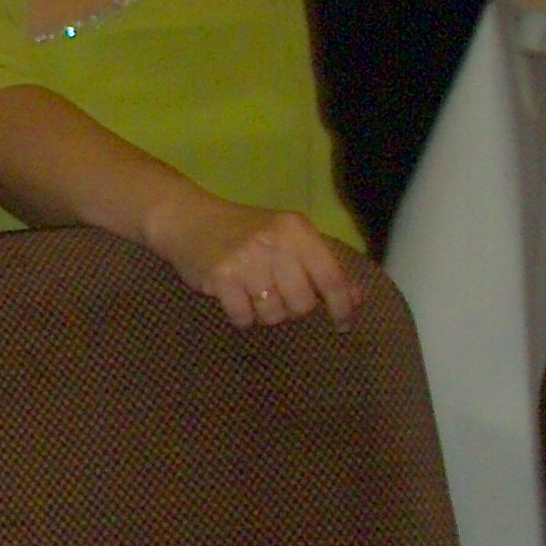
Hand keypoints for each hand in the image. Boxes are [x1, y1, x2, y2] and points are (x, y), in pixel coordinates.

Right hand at [156, 196, 365, 329]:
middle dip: (292, 309)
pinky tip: (234, 299)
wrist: (189, 221)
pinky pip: (243, 318)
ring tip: (254, 296)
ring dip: (265, 314)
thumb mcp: (289, 239)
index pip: (331, 278)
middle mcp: (274, 243)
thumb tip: (357, 298)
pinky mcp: (220, 277)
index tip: (343, 325)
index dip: (342, 307)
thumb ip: (324, 265)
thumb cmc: (246, 232)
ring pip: (273, 315)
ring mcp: (245, 260)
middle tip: (278, 296)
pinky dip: (242, 317)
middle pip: (302, 304)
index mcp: (297, 230)